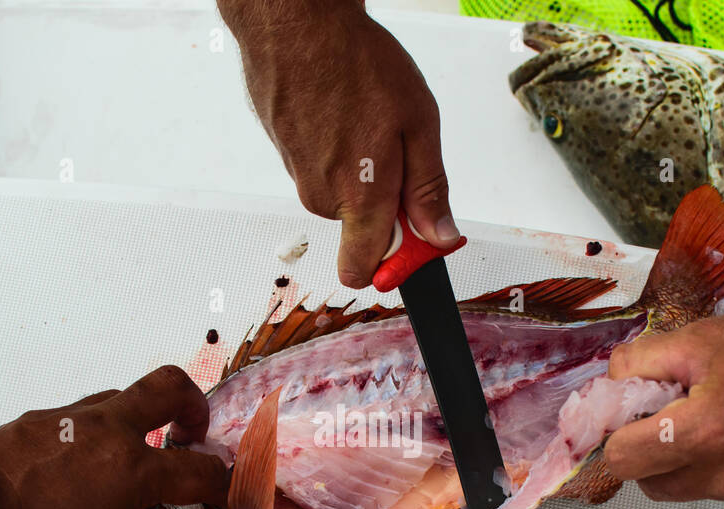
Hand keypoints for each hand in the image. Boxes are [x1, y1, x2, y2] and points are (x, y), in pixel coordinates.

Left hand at [0, 366, 225, 508]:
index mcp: (131, 471)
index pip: (199, 469)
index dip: (223, 480)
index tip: (228, 490)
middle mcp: (108, 433)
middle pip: (171, 388)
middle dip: (194, 405)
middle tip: (193, 433)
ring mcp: (72, 419)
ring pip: (124, 396)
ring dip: (142, 417)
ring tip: (138, 454)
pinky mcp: (39, 419)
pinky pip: (83, 412)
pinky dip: (98, 430)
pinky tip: (85, 466)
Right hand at [224, 0, 457, 286]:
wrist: (296, 22)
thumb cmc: (356, 64)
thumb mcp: (419, 125)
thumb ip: (428, 190)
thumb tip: (439, 236)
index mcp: (359, 199)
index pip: (364, 270)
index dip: (394, 263)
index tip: (415, 241)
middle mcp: (322, 196)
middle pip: (361, 225)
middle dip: (384, 200)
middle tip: (398, 149)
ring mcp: (298, 174)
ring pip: (340, 191)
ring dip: (360, 167)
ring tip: (366, 117)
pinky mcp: (284, 151)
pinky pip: (320, 163)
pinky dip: (335, 144)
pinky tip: (342, 108)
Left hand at [603, 310, 723, 508]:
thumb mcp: (701, 338)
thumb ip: (640, 362)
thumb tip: (610, 384)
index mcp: (707, 430)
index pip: (622, 460)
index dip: (619, 435)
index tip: (630, 416)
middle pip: (649, 483)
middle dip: (650, 451)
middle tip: (673, 413)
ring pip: (685, 490)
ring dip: (685, 462)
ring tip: (716, 419)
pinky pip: (722, 493)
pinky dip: (720, 469)